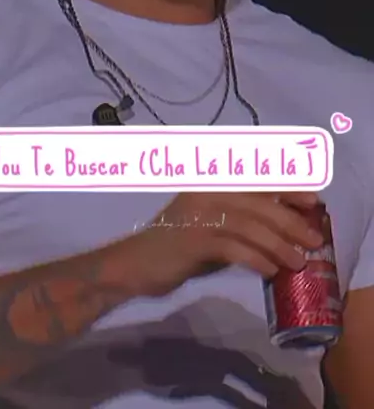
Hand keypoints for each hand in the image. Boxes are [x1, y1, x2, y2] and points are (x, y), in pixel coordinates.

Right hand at [124, 190, 323, 297]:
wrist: (136, 264)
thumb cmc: (178, 246)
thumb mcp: (215, 226)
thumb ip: (243, 221)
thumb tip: (288, 226)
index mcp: (212, 182)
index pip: (257, 178)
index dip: (288, 186)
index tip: (314, 201)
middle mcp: (206, 191)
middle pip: (258, 201)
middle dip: (290, 219)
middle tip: (314, 239)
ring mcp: (198, 213)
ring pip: (249, 224)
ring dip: (279, 244)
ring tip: (298, 262)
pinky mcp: (193, 239)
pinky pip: (233, 247)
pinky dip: (256, 259)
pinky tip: (270, 272)